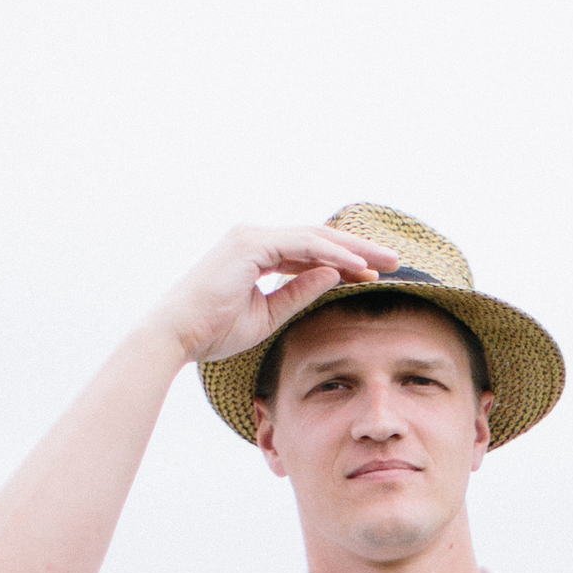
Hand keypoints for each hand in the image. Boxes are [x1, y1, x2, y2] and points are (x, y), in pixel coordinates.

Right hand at [144, 222, 400, 365]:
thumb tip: (332, 277)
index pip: (310, 252)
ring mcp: (252, 237)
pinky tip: (359, 266)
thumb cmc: (214, 331)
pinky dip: (333, 254)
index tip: (374, 275)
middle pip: (319, 239)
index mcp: (256, 254)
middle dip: (359, 250)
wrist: (178, 335)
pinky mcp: (250, 244)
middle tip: (394, 262)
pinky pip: (303, 245)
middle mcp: (255, 238)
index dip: (345, 262)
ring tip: (386, 262)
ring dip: (354, 249)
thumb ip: (298, 294)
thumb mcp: (268, 314)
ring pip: (316, 238)